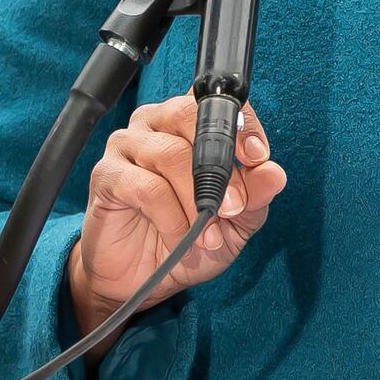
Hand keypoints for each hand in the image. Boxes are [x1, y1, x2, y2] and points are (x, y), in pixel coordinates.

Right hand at [66, 96, 286, 331]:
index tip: (258, 157)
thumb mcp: (235, 223)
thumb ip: (255, 195)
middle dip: (220, 166)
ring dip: (197, 200)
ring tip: (209, 234)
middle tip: (235, 207)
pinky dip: (172, 218)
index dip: (241, 124)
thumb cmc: (188, 239)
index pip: (217, 101)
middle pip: (188, 116)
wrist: (142, 277)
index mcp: (188, 123)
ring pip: (171, 154)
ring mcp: (126, 145)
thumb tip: (273, 172)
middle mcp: (155, 123)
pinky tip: (181, 240)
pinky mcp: (106, 175)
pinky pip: (146, 187)